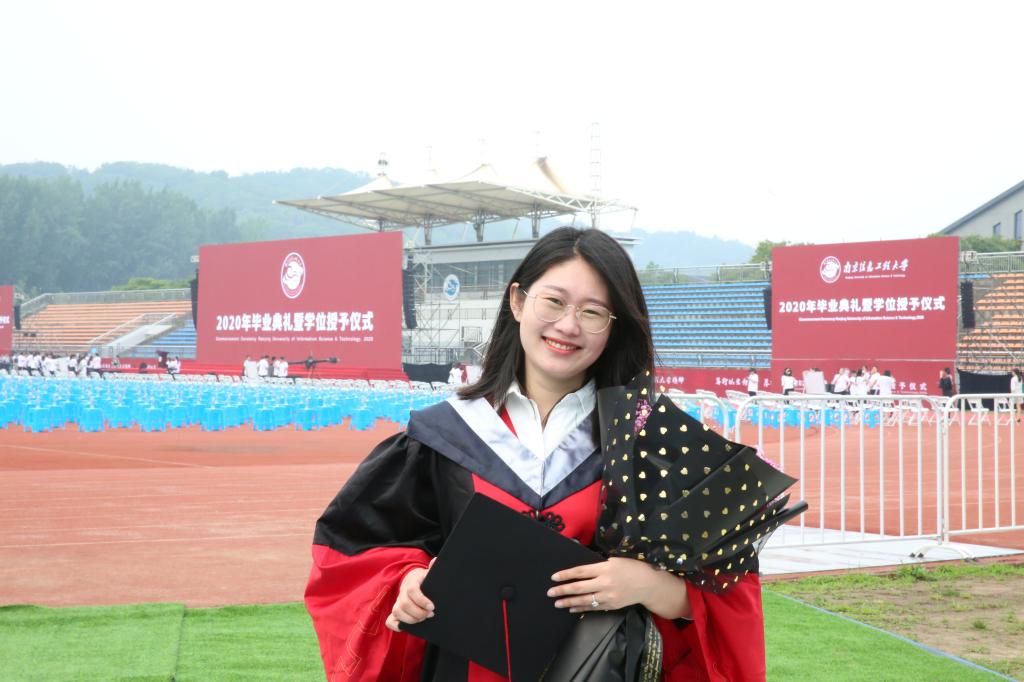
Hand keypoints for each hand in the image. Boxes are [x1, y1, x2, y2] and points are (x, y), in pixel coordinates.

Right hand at [385, 559, 435, 631]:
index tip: (432, 607)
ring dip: (411, 619)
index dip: (421, 600)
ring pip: (397, 612)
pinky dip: (397, 626)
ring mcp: (398, 602)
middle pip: (404, 603)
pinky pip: (390, 621)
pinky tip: (407, 627)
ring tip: (422, 619)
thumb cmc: (424, 579)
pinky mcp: (396, 611)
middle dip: (418, 612)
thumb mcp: (429, 573)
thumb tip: (435, 561)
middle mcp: (402, 592)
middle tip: (430, 614)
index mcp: (411, 581)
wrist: (413, 579)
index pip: (412, 590)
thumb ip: (433, 568)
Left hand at [547, 557, 690, 618]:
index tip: (554, 577)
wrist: (648, 585)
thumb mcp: (615, 561)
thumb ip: (599, 565)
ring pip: (584, 600)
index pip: (580, 572)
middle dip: (562, 590)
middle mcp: (604, 583)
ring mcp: (608, 596)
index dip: (565, 575)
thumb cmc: (632, 568)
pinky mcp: (611, 605)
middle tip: (550, 593)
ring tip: (557, 603)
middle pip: (579, 587)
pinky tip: (572, 608)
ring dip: (568, 602)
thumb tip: (583, 570)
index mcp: (604, 568)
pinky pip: (593, 607)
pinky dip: (581, 608)